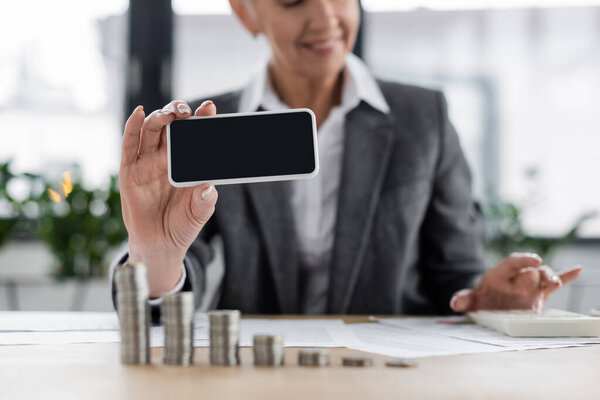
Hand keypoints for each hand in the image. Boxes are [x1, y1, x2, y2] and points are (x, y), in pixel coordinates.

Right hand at [119, 100, 217, 296]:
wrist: (161, 245)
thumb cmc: (183, 225)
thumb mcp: (199, 213)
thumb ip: (205, 200)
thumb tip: (209, 187)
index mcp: (188, 162)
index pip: (195, 135)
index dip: (201, 119)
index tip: (209, 108)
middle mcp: (167, 157)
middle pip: (171, 126)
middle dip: (178, 113)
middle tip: (186, 111)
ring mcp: (147, 162)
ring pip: (151, 130)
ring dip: (159, 116)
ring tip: (169, 113)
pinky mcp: (129, 170)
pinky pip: (129, 144)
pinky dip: (132, 126)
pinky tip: (139, 114)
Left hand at [450, 253, 582, 312]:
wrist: (489, 306)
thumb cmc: (481, 299)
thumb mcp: (471, 301)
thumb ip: (463, 300)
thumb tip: (454, 303)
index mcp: (500, 274)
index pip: (511, 262)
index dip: (523, 260)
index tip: (534, 259)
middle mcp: (517, 277)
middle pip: (531, 270)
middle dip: (540, 272)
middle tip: (548, 278)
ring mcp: (530, 284)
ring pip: (543, 276)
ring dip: (552, 276)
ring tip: (556, 282)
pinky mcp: (539, 293)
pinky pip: (554, 283)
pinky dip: (566, 276)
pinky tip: (578, 270)